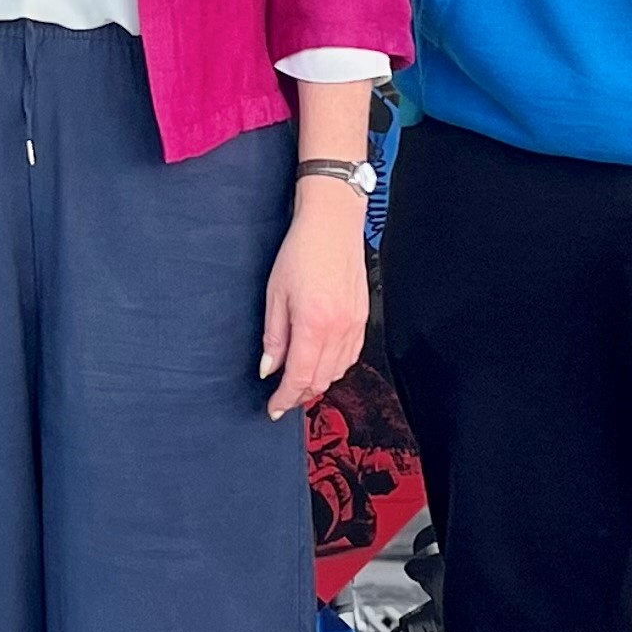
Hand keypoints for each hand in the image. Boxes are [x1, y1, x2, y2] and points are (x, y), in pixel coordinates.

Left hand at [259, 198, 368, 417]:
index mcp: (313, 324)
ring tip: (298, 381)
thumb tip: (269, 369)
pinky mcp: (363, 318)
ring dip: (318, 382)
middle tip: (281, 396)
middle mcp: (339, 329)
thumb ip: (274, 336)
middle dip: (299, 394)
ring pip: (338, 371)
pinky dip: (335, 366)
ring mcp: (355, 324)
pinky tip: (321, 362)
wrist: (333, 224)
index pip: (300, 377)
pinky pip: (351, 355)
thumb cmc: (300, 252)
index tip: (273, 408)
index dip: (285, 398)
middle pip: (321, 379)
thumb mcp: (275, 294)